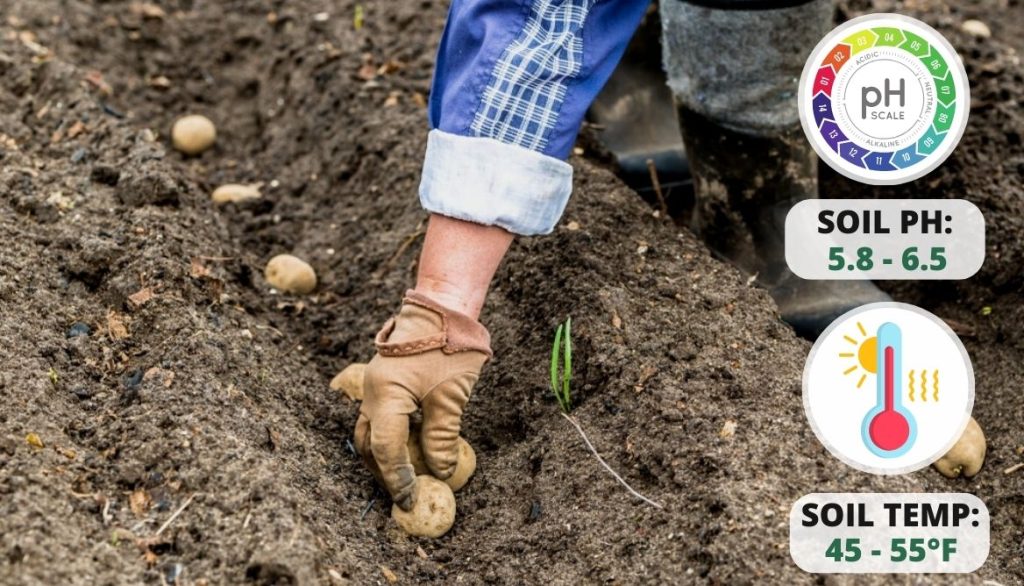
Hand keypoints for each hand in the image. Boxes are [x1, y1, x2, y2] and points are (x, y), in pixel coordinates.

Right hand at [353, 290, 490, 509]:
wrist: (443, 304)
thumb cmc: (450, 347)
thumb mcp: (450, 397)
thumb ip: (442, 437)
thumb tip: (440, 473)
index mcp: (385, 396)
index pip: (385, 449)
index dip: (397, 478)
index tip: (411, 500)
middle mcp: (372, 392)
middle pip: (368, 444)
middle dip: (383, 471)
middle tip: (404, 493)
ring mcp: (375, 385)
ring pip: (370, 430)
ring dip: (384, 454)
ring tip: (405, 475)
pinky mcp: (385, 380)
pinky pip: (379, 415)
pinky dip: (390, 435)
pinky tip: (409, 445)